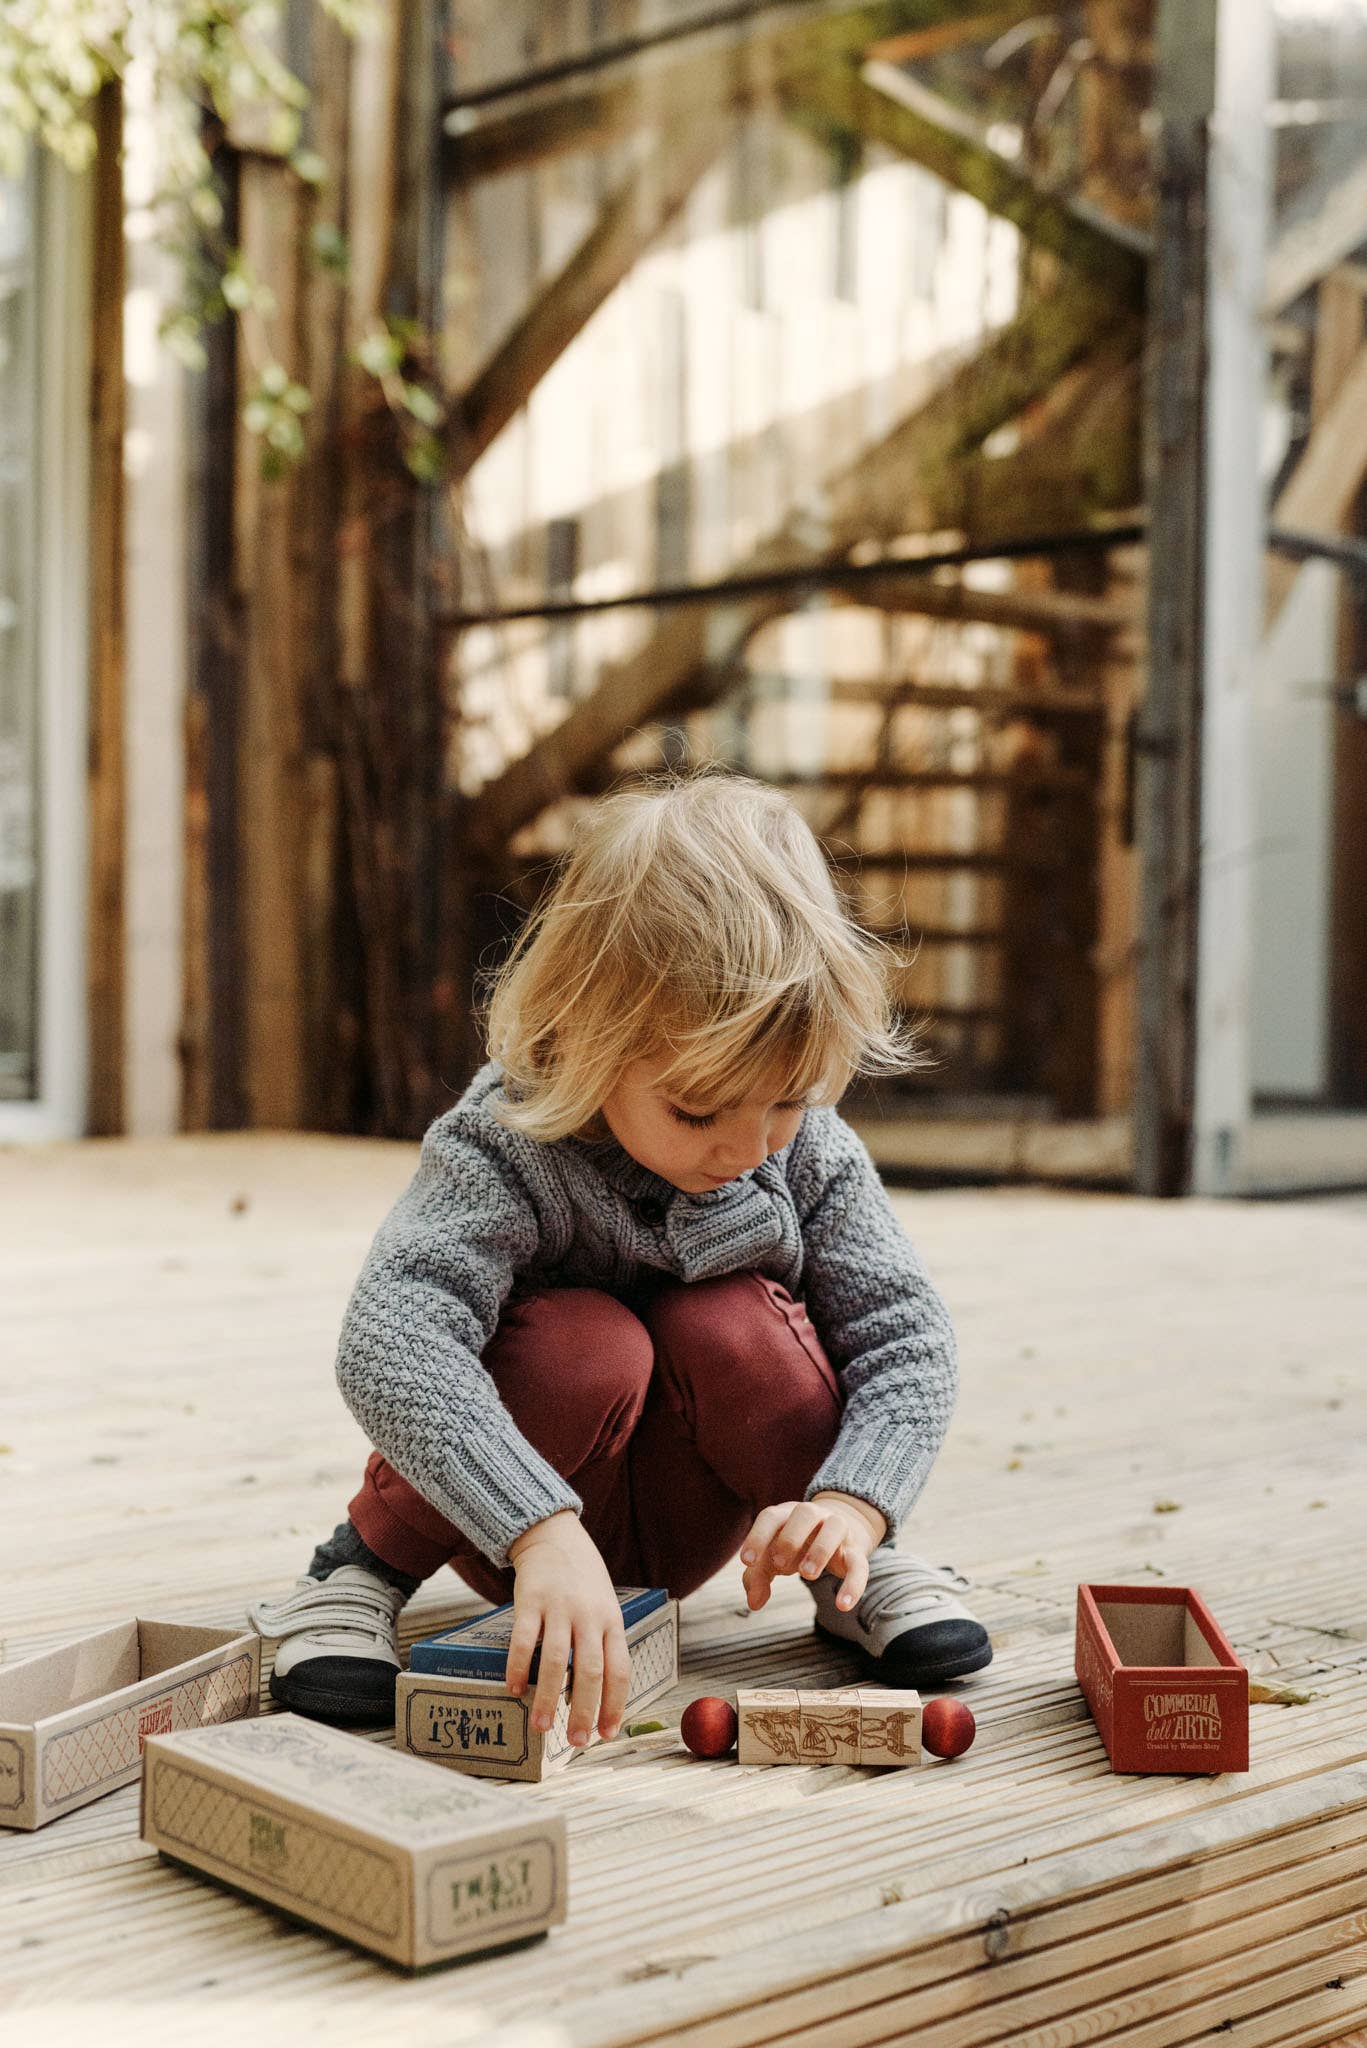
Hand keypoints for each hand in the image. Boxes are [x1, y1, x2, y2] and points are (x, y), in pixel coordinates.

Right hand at [504, 1510, 630, 1747]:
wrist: (554, 1535)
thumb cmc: (583, 1581)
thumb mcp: (605, 1607)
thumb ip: (603, 1644)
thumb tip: (600, 1698)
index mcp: (612, 1621)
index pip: (620, 1670)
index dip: (615, 1705)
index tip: (606, 1734)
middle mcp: (589, 1615)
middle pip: (590, 1672)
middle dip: (583, 1711)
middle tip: (575, 1741)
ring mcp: (559, 1607)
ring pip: (556, 1661)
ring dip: (547, 1698)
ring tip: (540, 1726)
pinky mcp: (531, 1600)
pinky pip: (524, 1640)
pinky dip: (519, 1668)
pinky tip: (514, 1689)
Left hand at [739, 1491, 887, 1612]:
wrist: (838, 1532)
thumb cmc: (795, 1546)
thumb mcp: (773, 1558)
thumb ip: (758, 1577)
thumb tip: (754, 1603)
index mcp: (787, 1514)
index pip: (771, 1517)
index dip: (757, 1536)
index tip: (747, 1561)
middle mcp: (814, 1516)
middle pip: (804, 1513)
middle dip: (790, 1537)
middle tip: (779, 1563)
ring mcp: (837, 1530)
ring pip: (834, 1528)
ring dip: (820, 1550)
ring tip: (807, 1576)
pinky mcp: (856, 1551)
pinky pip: (859, 1564)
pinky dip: (853, 1584)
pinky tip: (843, 1605)